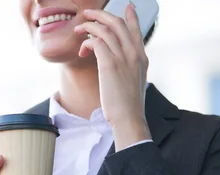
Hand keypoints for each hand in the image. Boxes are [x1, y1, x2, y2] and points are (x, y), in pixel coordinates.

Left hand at [74, 5, 151, 149]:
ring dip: (89, 27)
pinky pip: (96, 42)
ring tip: (79, 30)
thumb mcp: (134, 83)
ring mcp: (123, 57)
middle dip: (101, 15)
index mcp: (141, 57)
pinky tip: (82, 49)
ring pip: (105, 30)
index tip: (127, 6)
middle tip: (88, 14)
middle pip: (117, 23)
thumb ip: (129, 68)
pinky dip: (87, 42)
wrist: (129, 118)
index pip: (136, 29)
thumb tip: (120, 66)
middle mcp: (134, 53)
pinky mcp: (109, 64)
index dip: (130, 16)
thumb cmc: (128, 105)